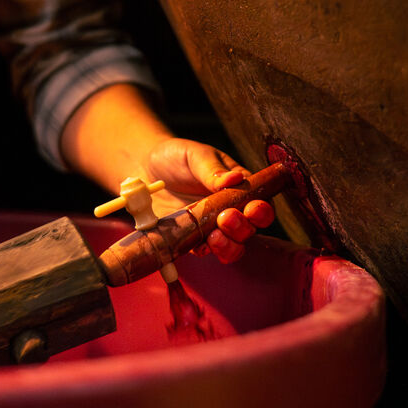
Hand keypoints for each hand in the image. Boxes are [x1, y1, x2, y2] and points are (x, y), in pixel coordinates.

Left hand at [144, 137, 274, 263]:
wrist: (145, 168)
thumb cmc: (175, 157)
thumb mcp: (194, 156)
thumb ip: (212, 170)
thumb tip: (236, 178)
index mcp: (238, 187)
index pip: (260, 202)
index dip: (261, 210)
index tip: (252, 209)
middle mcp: (229, 210)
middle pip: (249, 229)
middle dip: (242, 228)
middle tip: (225, 218)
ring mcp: (211, 226)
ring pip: (232, 246)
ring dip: (228, 246)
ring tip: (214, 237)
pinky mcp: (192, 238)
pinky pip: (204, 251)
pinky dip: (205, 252)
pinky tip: (199, 245)